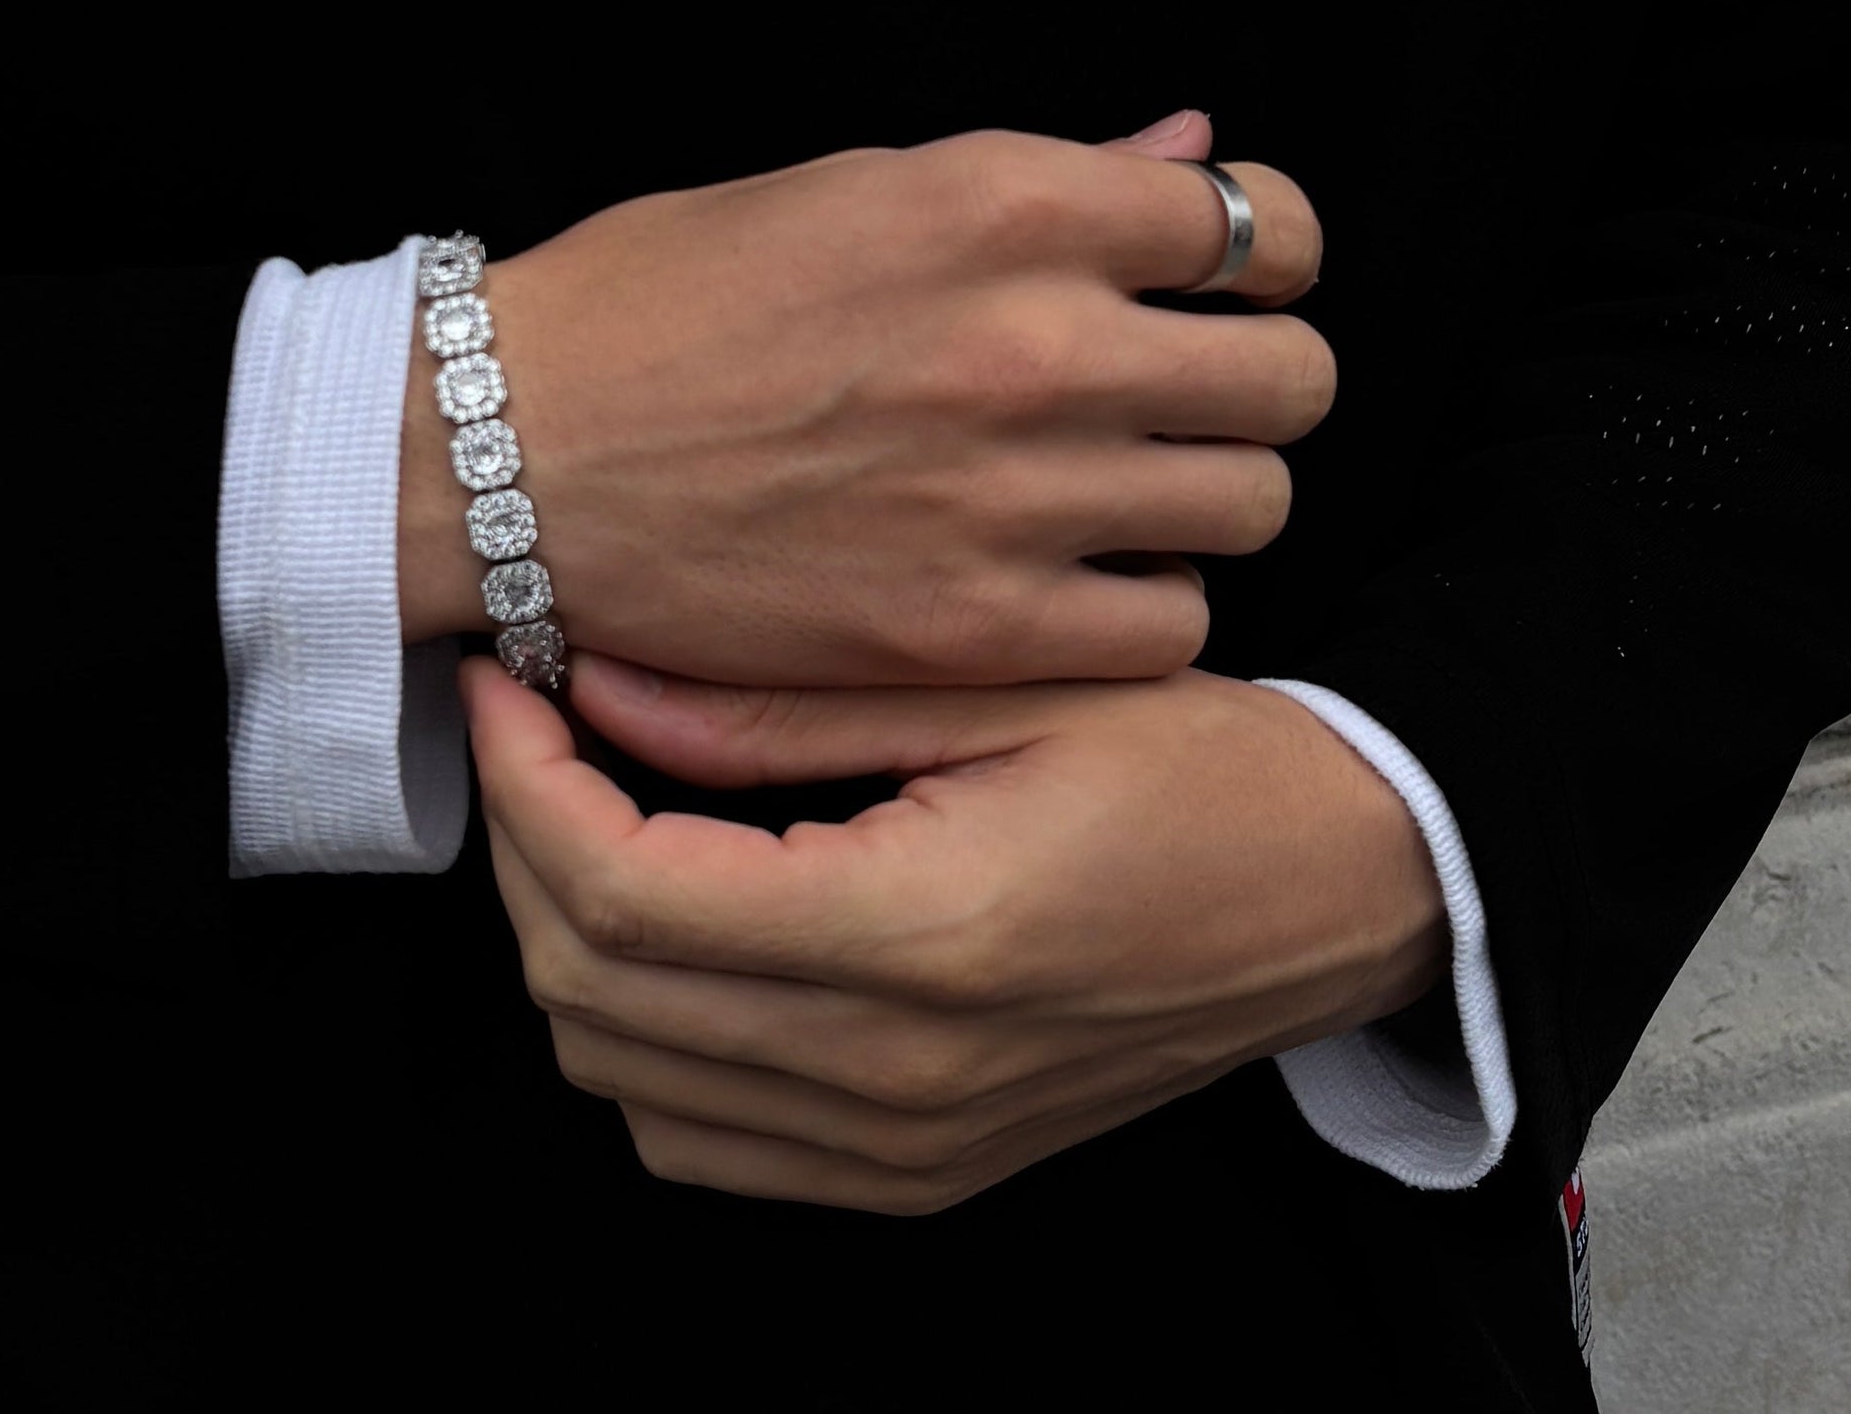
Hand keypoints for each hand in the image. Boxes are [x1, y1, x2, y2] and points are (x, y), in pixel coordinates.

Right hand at [404, 113, 1326, 688]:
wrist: (513, 454)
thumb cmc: (672, 300)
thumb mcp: (859, 184)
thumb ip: (1055, 174)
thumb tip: (1196, 150)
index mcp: (1005, 203)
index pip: (1257, 224)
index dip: (1267, 252)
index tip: (1237, 276)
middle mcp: (1033, 343)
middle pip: (1292, 376)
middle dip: (1260, 373)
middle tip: (1194, 387)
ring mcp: (1011, 497)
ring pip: (1251, 503)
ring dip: (1208, 490)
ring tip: (1131, 483)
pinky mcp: (973, 629)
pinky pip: (1173, 623)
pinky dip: (1147, 602)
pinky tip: (1082, 572)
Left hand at [468, 652, 1445, 1213]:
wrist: (1342, 892)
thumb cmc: (1199, 761)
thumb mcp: (1005, 680)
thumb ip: (788, 699)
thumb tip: (597, 677)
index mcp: (925, 937)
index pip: (628, 896)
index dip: (528, 783)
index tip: (508, 675)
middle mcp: (900, 1075)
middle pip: (596, 998)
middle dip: (523, 847)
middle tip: (534, 718)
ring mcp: (906, 1149)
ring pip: (624, 1082)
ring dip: (572, 939)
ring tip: (595, 798)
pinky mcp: (915, 1175)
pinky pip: (702, 1137)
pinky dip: (645, 1031)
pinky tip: (680, 907)